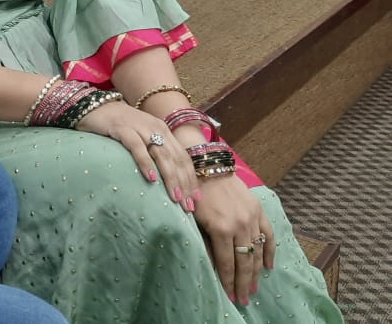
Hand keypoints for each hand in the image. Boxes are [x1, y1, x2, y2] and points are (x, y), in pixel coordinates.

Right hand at [75, 100, 198, 211]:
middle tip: (187, 206)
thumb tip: (167, 177)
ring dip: (170, 177)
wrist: (94, 106)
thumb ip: (154, 150)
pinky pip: (137, 148)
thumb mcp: (141, 136)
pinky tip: (151, 178)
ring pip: (161, 155)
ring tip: (175, 197)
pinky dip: (146, 163)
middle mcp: (156, 127)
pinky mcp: (122, 128)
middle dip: (183, 183)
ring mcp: (140, 127)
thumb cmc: (118, 125)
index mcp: (163, 130)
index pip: (183, 157)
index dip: (191, 178)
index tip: (195, 199)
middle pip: (175, 158)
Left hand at [192, 174, 274, 305]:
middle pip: (244, 262)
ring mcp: (251, 218)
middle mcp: (240, 225)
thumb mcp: (195, 220)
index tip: (230, 296)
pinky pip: (268, 235)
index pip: (227, 263)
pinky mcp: (258, 210)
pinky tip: (268, 266)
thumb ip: (207, 243)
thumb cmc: (194, 192)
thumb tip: (215, 267)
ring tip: (253, 288)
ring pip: (257, 252)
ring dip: (256, 272)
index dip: (229, 282)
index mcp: (221, 229)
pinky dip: (270, 251)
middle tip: (244, 299)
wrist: (206, 166)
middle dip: (243, 283)